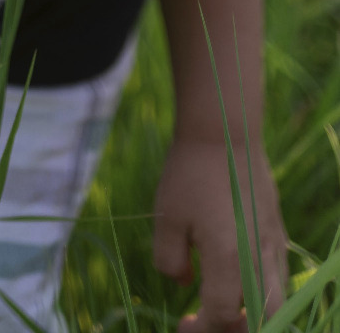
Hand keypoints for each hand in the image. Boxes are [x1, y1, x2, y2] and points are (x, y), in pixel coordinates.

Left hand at [153, 136, 287, 332]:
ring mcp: (273, 246)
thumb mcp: (167, 217)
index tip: (181, 326)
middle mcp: (258, 260)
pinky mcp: (278, 232)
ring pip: (276, 302)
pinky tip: (237, 278)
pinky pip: (278, 277)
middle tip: (207, 321)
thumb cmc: (190, 173)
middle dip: (234, 330)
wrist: (225, 132)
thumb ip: (170, 261)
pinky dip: (262, 291)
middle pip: (260, 321)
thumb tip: (184, 283)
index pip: (221, 316)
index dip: (200, 330)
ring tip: (223, 306)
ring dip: (252, 314)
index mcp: (230, 260)